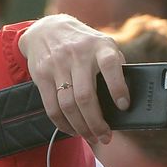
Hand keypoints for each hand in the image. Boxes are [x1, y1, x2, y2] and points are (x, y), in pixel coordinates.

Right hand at [19, 14, 128, 146]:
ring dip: (81, 127)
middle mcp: (78, 55)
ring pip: (68, 105)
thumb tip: (125, 105)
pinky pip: (51, 106)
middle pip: (85, 96)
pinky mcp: (41, 74)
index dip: (118, 88)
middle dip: (96, 123)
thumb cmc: (86, 44)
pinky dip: (62, 123)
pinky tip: (72, 130)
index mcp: (100, 47)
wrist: (48, 28)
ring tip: (92, 138)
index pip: (111, 66)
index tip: (124, 106)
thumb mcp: (104, 46)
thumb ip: (116, 68)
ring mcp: (57, 64)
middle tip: (105, 137)